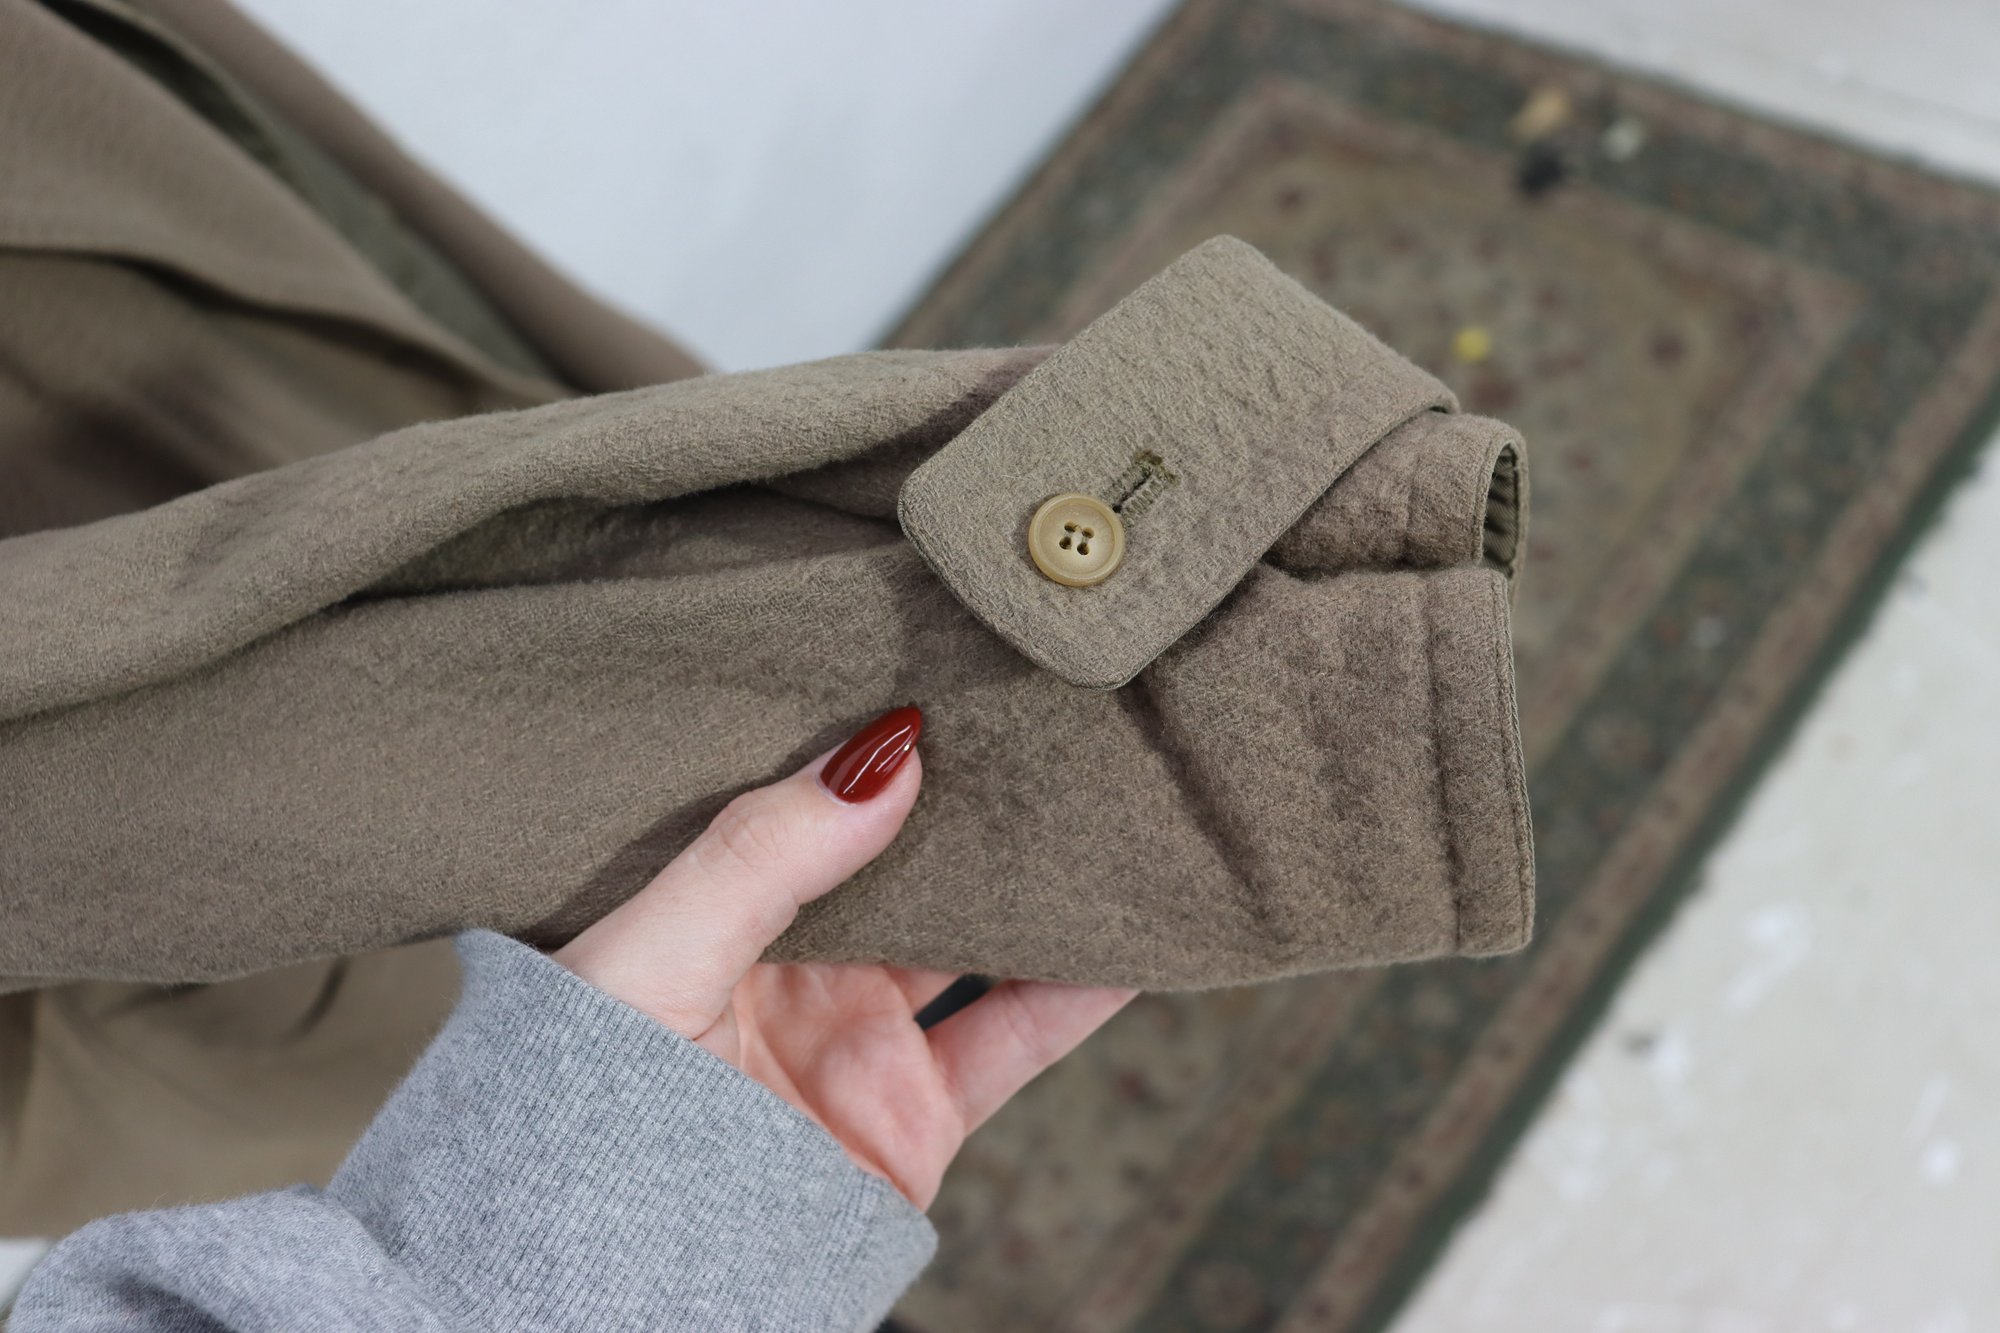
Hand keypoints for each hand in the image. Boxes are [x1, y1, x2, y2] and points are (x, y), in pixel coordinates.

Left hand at [553, 706, 1134, 1208]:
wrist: (607, 1278)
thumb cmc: (582, 1110)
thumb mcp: (650, 953)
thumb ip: (759, 855)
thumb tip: (883, 757)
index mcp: (714, 910)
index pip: (808, 805)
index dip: (868, 748)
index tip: (939, 679)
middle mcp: (794, 968)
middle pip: (904, 864)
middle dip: (965, 803)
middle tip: (1035, 722)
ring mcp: (860, 1040)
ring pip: (973, 941)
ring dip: (1036, 887)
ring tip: (1102, 809)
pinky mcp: (916, 1114)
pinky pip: (1014, 1037)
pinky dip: (1079, 991)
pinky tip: (1128, 937)